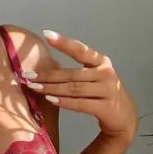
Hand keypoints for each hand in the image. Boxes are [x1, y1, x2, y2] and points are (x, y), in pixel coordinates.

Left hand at [23, 29, 137, 143]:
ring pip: (74, 89)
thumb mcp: (94, 78)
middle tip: (28, 75)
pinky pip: (81, 104)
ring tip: (35, 88)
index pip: (81, 50)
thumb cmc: (103, 95)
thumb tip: (47, 70)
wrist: (124, 118)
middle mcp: (106, 73)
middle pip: (72, 74)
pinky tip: (51, 100)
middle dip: (48, 75)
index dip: (64, 43)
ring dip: (52, 88)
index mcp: (101, 62)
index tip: (47, 35)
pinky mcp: (106, 108)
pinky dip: (65, 102)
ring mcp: (107, 91)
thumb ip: (77, 72)